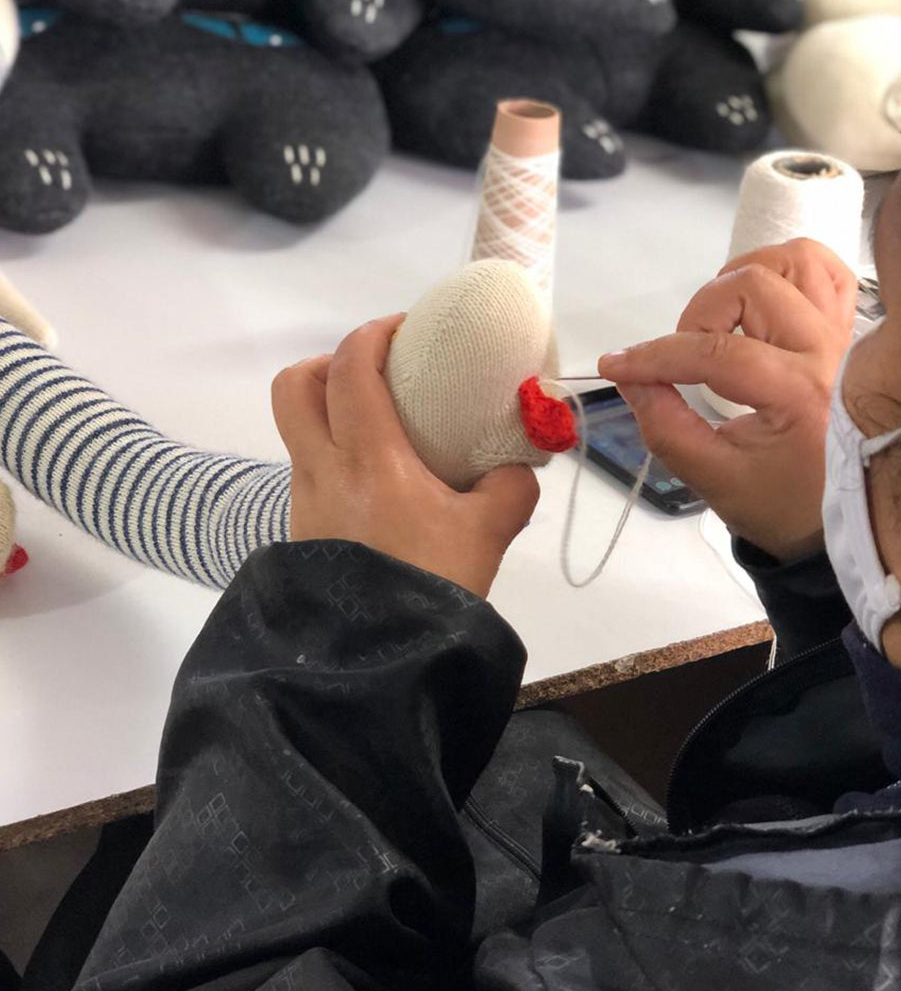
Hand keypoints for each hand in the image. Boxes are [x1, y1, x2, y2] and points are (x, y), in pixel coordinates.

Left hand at [271, 315, 539, 598]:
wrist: (379, 660)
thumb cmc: (430, 585)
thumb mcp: (487, 534)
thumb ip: (509, 490)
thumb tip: (516, 469)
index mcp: (368, 456)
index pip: (350, 368)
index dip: (373, 334)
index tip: (405, 330)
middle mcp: (323, 470)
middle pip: (294, 387)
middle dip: (327, 364)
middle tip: (372, 375)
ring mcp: (305, 502)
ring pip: (296, 432)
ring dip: (328, 413)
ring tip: (378, 430)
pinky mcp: (302, 533)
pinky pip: (309, 474)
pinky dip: (335, 460)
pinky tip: (377, 486)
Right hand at [598, 239, 856, 560]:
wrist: (844, 517)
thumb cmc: (783, 503)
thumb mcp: (714, 478)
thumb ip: (665, 428)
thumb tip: (629, 379)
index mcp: (801, 394)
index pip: (716, 353)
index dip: (655, 356)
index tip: (616, 367)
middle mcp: (830, 352)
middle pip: (752, 287)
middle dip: (697, 316)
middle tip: (680, 357)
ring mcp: (844, 333)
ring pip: (792, 261)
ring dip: (739, 280)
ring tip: (716, 323)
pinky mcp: (847, 327)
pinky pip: (825, 269)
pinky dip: (785, 268)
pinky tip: (758, 299)